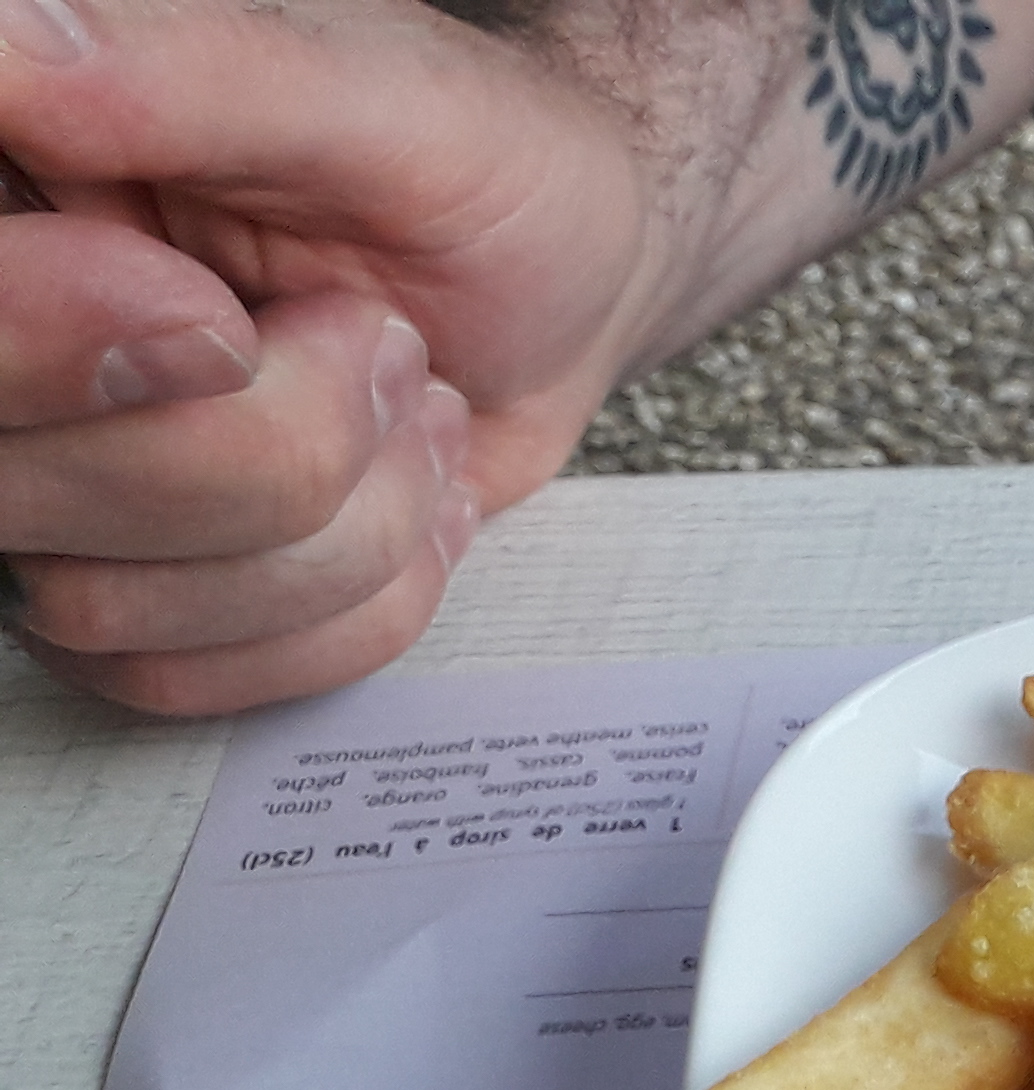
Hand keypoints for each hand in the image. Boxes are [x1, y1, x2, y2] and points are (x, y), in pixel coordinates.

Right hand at [0, 0, 684, 714]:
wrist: (572, 272)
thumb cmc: (477, 162)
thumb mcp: (359, 89)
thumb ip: (171, 70)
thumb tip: (7, 41)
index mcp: (16, 201)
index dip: (56, 344)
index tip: (218, 312)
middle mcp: (8, 347)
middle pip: (29, 497)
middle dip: (277, 440)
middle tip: (372, 337)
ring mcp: (50, 480)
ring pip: (107, 609)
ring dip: (334, 521)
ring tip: (401, 402)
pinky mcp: (127, 582)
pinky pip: (179, 676)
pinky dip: (344, 599)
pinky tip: (397, 492)